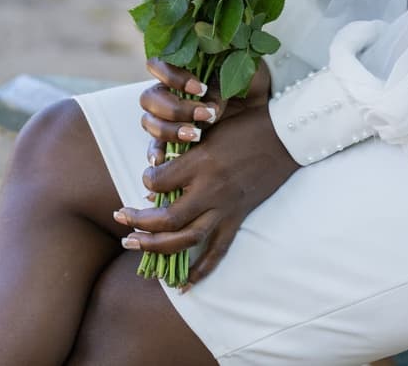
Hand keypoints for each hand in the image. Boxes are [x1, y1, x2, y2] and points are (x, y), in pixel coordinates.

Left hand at [113, 59, 299, 284]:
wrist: (287, 135)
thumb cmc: (247, 124)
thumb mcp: (212, 128)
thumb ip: (186, 151)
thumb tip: (160, 178)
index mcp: (202, 161)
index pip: (159, 181)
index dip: (146, 180)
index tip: (146, 178)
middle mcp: (211, 189)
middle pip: (166, 219)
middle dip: (139, 222)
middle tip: (121, 219)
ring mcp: (226, 207)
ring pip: (186, 240)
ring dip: (156, 247)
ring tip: (135, 246)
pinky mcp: (239, 217)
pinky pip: (218, 251)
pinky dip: (200, 270)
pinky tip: (183, 284)